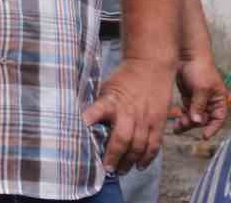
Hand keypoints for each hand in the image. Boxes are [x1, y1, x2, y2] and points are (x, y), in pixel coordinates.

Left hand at [84, 56, 175, 174]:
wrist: (150, 67)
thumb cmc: (124, 78)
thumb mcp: (105, 87)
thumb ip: (99, 105)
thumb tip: (84, 122)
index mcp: (111, 101)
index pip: (96, 112)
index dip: (87, 122)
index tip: (78, 131)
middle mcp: (128, 112)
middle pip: (121, 140)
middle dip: (113, 156)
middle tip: (106, 169)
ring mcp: (145, 119)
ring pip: (138, 146)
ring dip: (129, 161)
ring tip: (121, 170)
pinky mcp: (158, 123)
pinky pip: (154, 145)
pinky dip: (147, 158)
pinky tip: (140, 166)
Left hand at [174, 55, 228, 139]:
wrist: (186, 55)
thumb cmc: (200, 70)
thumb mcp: (201, 88)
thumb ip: (199, 105)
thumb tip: (197, 122)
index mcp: (219, 101)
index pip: (218, 119)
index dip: (212, 128)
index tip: (204, 136)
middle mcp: (210, 102)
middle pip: (203, 119)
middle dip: (193, 124)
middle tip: (181, 128)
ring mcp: (198, 100)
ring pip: (193, 116)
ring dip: (186, 122)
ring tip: (176, 127)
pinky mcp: (188, 97)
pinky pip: (187, 110)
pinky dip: (182, 115)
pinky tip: (175, 121)